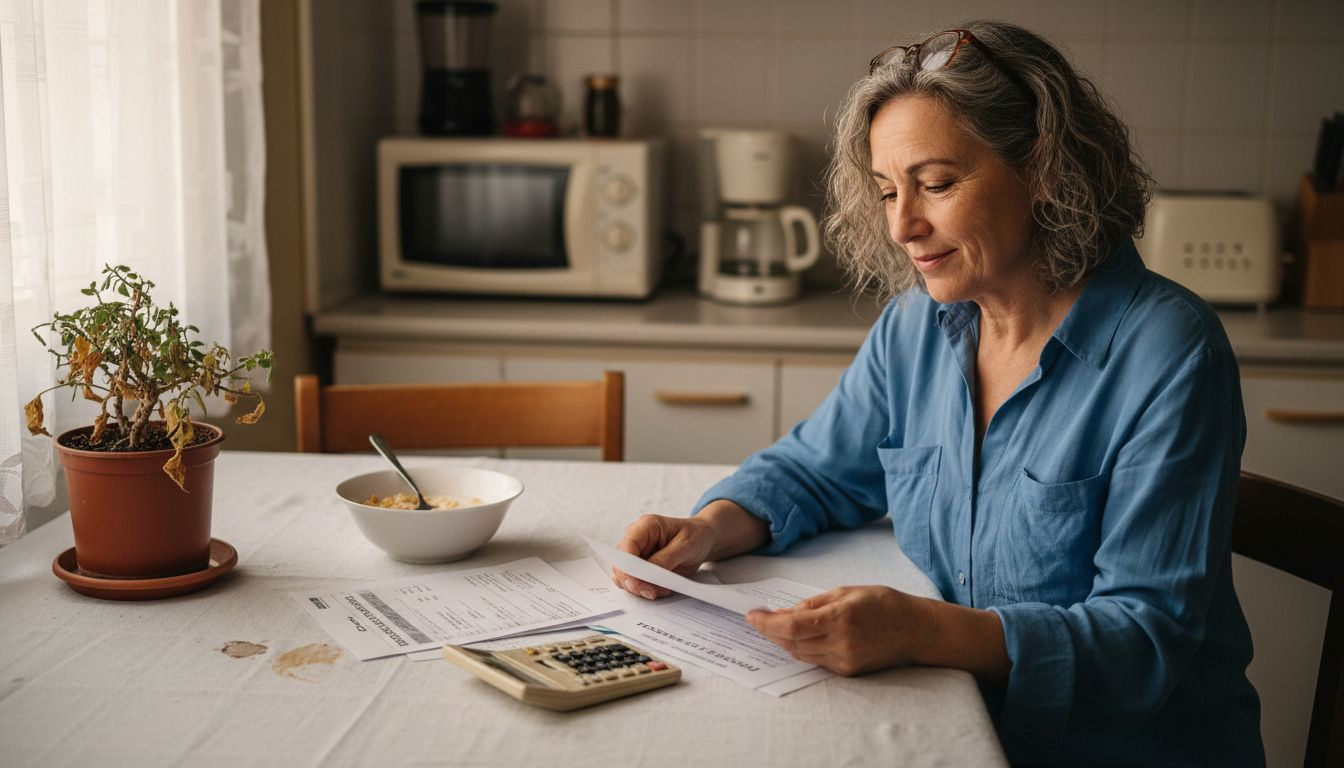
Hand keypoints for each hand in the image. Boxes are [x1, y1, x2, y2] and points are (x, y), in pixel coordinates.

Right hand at [612, 514, 716, 598]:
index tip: (637, 584)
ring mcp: (637, 553)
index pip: (626, 546)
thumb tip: (648, 573)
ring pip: (624, 576)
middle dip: (633, 582)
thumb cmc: (695, 536)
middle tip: (652, 592)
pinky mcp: (640, 566)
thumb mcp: (686, 545)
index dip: (627, 567)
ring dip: (640, 588)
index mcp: (646, 526)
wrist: (702, 539)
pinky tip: (661, 589)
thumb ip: (666, 558)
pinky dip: (645, 589)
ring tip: (662, 590)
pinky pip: (634, 582)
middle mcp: (636, 538)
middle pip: (620, 564)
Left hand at [745, 586, 929, 676]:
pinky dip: (802, 648)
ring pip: (800, 654)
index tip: (752, 615)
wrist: (916, 630)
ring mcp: (844, 660)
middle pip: (791, 642)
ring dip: (784, 641)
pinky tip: (799, 637)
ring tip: (775, 626)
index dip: (766, 622)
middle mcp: (839, 643)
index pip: (791, 626)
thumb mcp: (847, 592)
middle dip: (770, 631)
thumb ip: (814, 603)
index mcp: (839, 618)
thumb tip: (786, 612)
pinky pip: (815, 660)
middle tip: (759, 619)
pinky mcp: (848, 671)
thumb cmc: (884, 603)